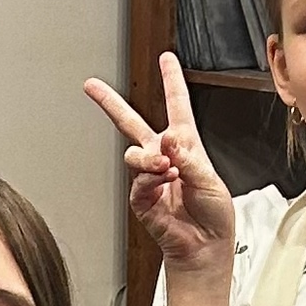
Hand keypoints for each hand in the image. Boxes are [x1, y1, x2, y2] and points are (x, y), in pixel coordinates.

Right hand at [85, 54, 239, 275]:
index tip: (165, 59)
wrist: (204, 247)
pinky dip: (152, 180)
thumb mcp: (210, 180)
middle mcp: (164, 157)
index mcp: (186, 146)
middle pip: (132, 123)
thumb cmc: (213, 216)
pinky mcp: (141, 198)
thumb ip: (188, 157)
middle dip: (110, 104)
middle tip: (91, 86)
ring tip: (166, 167)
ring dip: (149, 158)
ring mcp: (150, 178)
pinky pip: (139, 181)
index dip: (171, 81)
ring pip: (134, 153)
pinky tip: (165, 182)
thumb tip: (168, 140)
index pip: (177, 106)